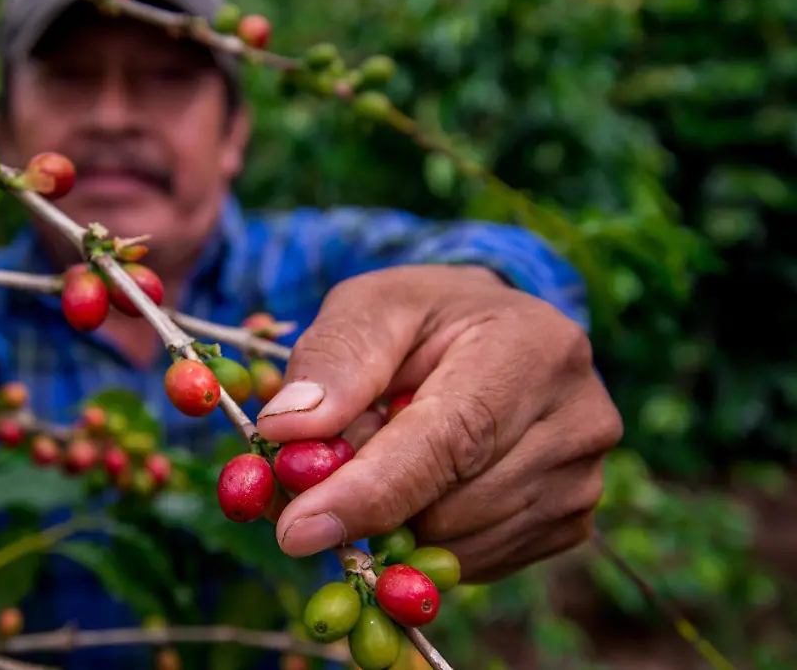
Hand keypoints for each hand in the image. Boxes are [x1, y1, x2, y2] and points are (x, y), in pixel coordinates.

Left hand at [254, 264, 622, 581]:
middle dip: (366, 500)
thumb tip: (287, 429)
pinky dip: (427, 538)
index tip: (297, 529)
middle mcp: (578, 420)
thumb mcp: (371, 307)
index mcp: (534, 349)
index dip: (369, 491)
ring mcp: (583, 479)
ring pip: (456, 546)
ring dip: (395, 518)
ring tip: (388, 453)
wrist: (495, 334)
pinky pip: (475, 562)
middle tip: (323, 464)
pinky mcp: (570, 524)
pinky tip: (424, 484)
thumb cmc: (426, 319)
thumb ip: (331, 359)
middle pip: (448, 507)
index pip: (449, 441)